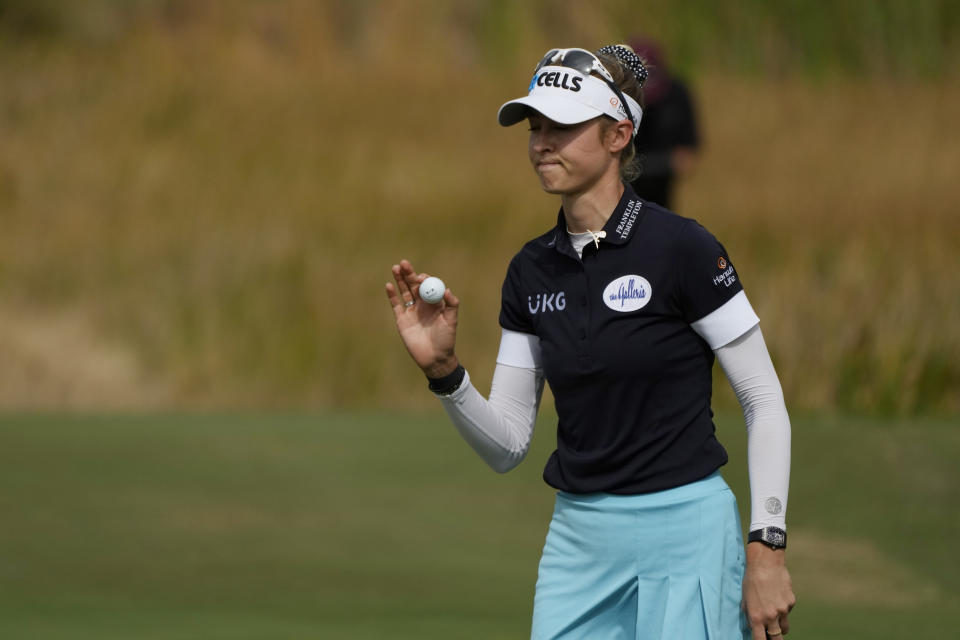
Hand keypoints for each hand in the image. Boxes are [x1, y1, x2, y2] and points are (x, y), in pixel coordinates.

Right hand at [385, 259, 459, 377]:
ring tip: (396, 267)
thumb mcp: (451, 321)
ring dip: (400, 279)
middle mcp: (423, 304)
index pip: (428, 285)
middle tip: (404, 263)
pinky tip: (389, 285)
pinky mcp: (402, 320)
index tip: (421, 277)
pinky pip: (396, 305)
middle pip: (414, 285)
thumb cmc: (446, 339)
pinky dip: (392, 295)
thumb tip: (447, 289)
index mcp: (435, 302)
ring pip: (404, 291)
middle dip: (409, 273)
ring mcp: (411, 311)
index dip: (424, 279)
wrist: (435, 358)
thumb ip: (451, 304)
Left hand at [743, 543, 795, 638]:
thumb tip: (751, 624)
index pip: (760, 639)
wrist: (765, 563)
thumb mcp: (745, 597)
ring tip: (774, 618)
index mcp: (757, 616)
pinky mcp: (791, 602)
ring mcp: (783, 610)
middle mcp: (771, 616)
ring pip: (784, 627)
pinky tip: (777, 596)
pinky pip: (787, 611)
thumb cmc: (751, 579)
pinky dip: (783, 609)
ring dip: (780, 626)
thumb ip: (748, 612)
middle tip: (772, 637)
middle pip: (776, 638)